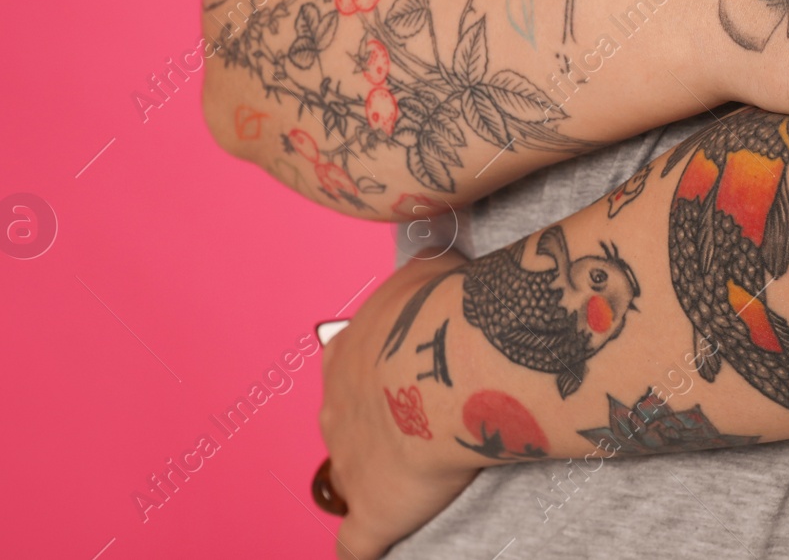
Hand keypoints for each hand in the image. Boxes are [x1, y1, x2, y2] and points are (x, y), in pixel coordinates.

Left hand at [318, 253, 476, 558]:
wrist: (451, 366)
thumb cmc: (444, 313)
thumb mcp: (432, 272)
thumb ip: (426, 274)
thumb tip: (437, 258)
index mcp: (347, 354)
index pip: (347, 366)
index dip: (377, 375)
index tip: (403, 376)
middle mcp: (336, 408)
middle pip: (345, 422)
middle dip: (377, 426)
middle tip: (421, 425)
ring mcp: (349, 463)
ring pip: (350, 477)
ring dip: (376, 478)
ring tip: (413, 483)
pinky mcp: (372, 511)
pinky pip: (357, 543)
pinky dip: (362, 548)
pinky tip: (370, 552)